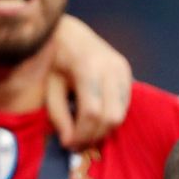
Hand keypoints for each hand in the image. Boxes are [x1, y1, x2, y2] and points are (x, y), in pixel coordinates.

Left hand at [43, 15, 131, 150]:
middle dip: (94, 136)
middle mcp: (111, 68)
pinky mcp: (128, 74)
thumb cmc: (55, 60)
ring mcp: (123, 70)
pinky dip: (110, 119)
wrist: (70, 33)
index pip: (91, 112)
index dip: (81, 134)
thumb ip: (59, 115)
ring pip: (121, 114)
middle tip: (77, 145)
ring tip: (84, 135)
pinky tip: (94, 121)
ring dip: (103, 131)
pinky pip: (124, 106)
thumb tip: (69, 142)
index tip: (68, 145)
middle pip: (111, 116)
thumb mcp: (50, 86)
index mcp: (88, 68)